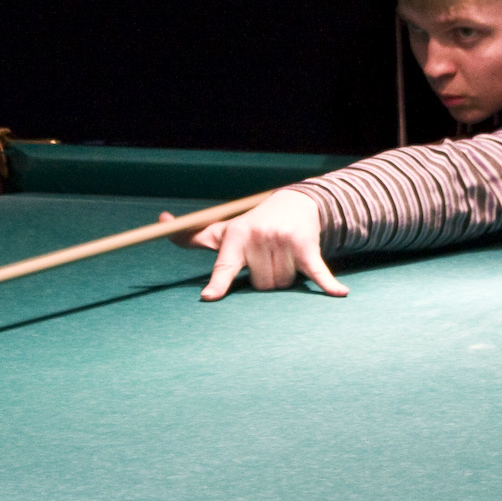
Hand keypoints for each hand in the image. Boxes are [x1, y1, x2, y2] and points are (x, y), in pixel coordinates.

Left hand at [159, 190, 348, 300]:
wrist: (293, 204)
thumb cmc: (252, 225)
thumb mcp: (222, 229)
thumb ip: (192, 235)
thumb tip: (161, 221)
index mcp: (236, 236)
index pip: (225, 266)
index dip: (217, 283)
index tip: (209, 297)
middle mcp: (258, 237)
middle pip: (260, 285)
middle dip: (264, 281)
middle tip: (266, 261)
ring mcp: (282, 242)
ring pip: (281, 285)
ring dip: (284, 279)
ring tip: (283, 259)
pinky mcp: (306, 247)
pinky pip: (315, 272)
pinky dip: (328, 284)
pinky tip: (340, 295)